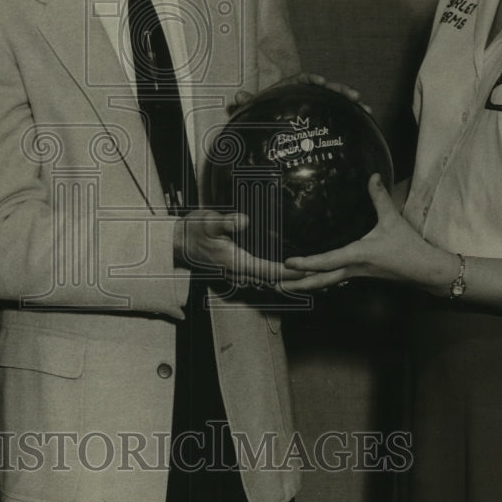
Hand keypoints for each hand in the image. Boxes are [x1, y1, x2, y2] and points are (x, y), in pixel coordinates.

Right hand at [174, 209, 305, 285]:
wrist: (178, 242)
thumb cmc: (194, 230)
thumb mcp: (208, 222)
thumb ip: (227, 222)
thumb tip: (244, 221)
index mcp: (236, 262)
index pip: (270, 271)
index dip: (291, 272)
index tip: (311, 270)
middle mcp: (239, 272)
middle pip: (275, 280)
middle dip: (297, 279)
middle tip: (322, 275)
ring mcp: (238, 274)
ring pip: (270, 281)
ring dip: (290, 280)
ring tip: (313, 276)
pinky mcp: (238, 271)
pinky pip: (263, 278)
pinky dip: (279, 277)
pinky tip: (291, 273)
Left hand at [234, 72, 370, 113]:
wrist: (273, 115)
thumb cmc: (266, 106)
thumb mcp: (257, 104)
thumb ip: (249, 100)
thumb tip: (237, 96)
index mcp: (293, 84)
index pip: (304, 78)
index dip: (313, 78)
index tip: (320, 81)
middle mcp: (308, 90)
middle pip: (326, 86)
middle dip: (339, 89)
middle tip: (353, 95)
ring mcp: (317, 99)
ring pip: (335, 96)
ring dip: (349, 99)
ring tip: (363, 105)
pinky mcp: (323, 109)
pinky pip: (339, 108)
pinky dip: (352, 111)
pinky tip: (366, 116)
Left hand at [279, 174, 431, 292]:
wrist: (426, 271)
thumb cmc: (408, 247)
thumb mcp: (393, 220)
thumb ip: (380, 198)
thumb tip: (373, 176)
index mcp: (357, 256)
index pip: (327, 261)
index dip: (307, 263)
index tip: (288, 263)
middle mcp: (353, 268)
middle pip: (320, 281)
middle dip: (298, 284)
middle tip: (275, 285)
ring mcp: (356, 274)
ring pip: (326, 282)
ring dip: (306, 285)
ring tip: (285, 285)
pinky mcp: (360, 274)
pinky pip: (334, 279)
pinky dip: (319, 280)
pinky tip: (311, 278)